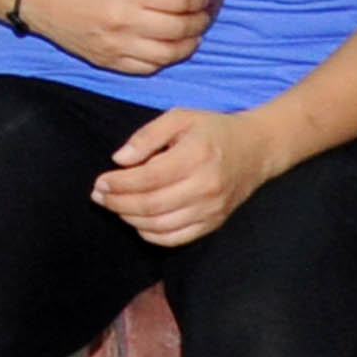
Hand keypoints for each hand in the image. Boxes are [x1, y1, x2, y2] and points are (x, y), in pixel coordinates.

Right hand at [16, 0, 216, 79]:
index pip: (178, 1)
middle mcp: (125, 22)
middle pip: (179, 29)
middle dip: (199, 23)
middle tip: (203, 16)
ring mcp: (116, 46)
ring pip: (168, 54)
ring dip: (188, 45)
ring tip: (193, 36)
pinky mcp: (108, 62)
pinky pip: (146, 68)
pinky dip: (164, 61)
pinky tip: (168, 51)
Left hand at [92, 104, 282, 246]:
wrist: (257, 150)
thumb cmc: (213, 130)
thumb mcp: (180, 118)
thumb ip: (147, 136)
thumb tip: (119, 160)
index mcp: (195, 156)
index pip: (148, 178)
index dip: (119, 184)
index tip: (99, 182)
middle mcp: (205, 187)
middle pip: (151, 205)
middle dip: (118, 203)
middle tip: (99, 196)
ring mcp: (211, 209)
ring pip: (160, 226)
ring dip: (130, 219)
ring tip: (115, 206)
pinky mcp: (213, 223)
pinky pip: (175, 238)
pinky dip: (151, 234)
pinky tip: (138, 221)